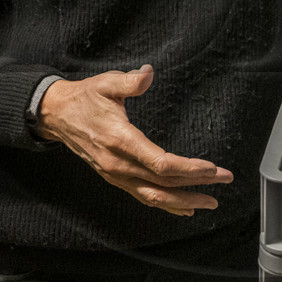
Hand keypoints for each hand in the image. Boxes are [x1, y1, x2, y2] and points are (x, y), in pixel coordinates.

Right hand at [35, 64, 232, 216]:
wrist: (57, 115)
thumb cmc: (84, 99)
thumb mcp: (106, 83)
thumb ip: (130, 81)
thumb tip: (148, 73)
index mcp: (120, 140)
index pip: (161, 164)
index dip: (189, 169)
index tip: (211, 167)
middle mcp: (118, 164)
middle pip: (164, 183)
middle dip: (197, 184)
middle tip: (224, 179)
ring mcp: (116, 175)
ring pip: (154, 197)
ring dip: (184, 201)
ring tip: (210, 202)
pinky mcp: (115, 178)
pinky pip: (143, 197)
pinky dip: (166, 205)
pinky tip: (182, 208)